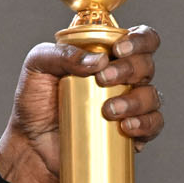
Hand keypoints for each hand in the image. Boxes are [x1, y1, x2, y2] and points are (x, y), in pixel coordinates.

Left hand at [0, 24, 163, 182]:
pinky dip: (145, 124)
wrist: (31, 144)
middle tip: (102, 79)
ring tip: (109, 110)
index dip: (139, 39)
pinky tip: (127, 126)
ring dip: (136, 100)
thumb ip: (60, 54)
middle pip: (146, 65)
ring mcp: (130, 106)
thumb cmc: (35, 102)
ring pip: (152, 96)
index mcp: (108, 55)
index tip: (119, 50)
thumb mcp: (37, 68)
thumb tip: (97, 60)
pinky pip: (153, 125)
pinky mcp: (131, 133)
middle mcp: (125, 78)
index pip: (140, 39)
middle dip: (128, 69)